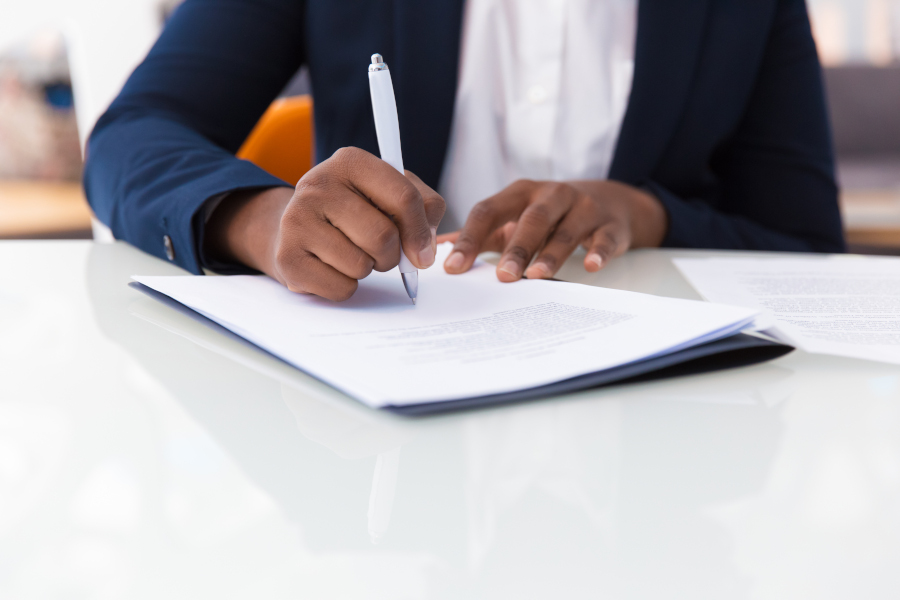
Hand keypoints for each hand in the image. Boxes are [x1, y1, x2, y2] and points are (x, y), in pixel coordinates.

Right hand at [205, 147, 444, 300]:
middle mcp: (318, 184)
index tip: (422, 253)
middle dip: (391, 255)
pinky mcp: (287, 256)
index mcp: (351, 161)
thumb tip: (425, 249)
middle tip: (379, 251)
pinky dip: (346, 286)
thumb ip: (425, 209)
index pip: (404, 197)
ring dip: (366, 269)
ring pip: (361, 265)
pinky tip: (333, 267)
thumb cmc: (355, 210)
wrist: (301, 227)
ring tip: (351, 253)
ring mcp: (297, 219)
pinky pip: (341, 288)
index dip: (420, 232)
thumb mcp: (393, 194)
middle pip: (382, 236)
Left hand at [442, 179, 666, 280]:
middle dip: (516, 248)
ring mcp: (584, 208)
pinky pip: (605, 238)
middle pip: (532, 220)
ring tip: (538, 277)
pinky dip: (599, 251)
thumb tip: (438, 249)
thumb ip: (481, 234)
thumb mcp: (515, 216)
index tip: (453, 268)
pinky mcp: (610, 225)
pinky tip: (591, 267)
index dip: (470, 238)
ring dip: (551, 254)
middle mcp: (552, 195)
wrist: (610, 201)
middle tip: (503, 277)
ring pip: (566, 230)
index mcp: (520, 193)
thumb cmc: (550, 215)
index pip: (489, 211)